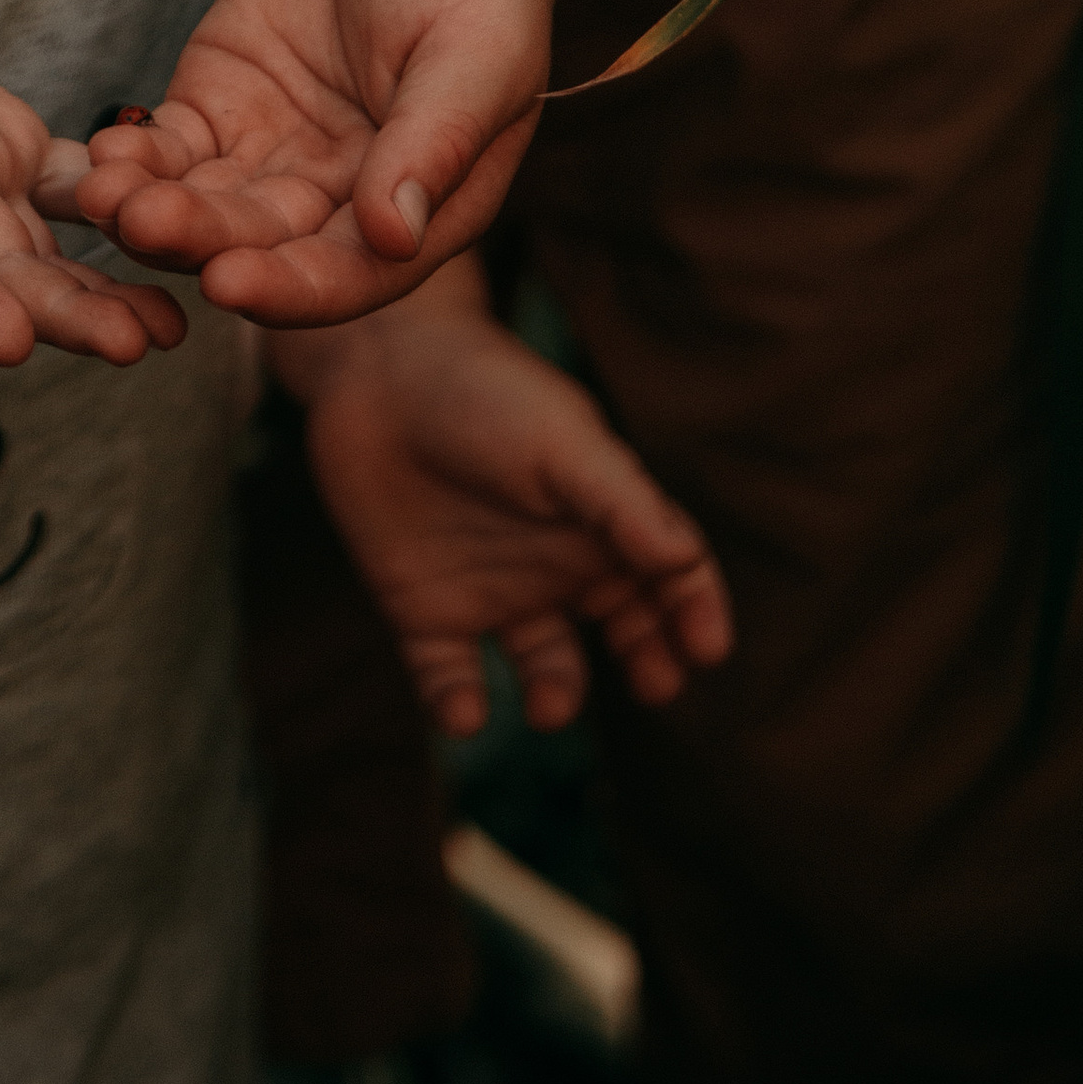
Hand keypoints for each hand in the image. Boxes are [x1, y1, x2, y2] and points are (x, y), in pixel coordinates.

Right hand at [0, 0, 186, 371]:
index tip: (12, 348)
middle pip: (0, 265)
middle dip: (61, 310)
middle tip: (129, 352)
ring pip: (48, 253)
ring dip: (105, 295)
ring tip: (172, 337)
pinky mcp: (15, 163)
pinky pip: (79, 203)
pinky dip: (127, 230)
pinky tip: (184, 283)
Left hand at [63, 0, 553, 322]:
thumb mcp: (476, 52)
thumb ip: (434, 141)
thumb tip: (394, 236)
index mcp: (415, 212)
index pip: (346, 274)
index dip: (288, 287)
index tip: (228, 282)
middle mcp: (337, 201)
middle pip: (259, 243)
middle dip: (199, 239)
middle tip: (141, 223)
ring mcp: (271, 154)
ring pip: (204, 204)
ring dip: (151, 209)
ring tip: (103, 194)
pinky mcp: (219, 104)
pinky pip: (170, 148)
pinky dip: (136, 157)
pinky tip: (103, 156)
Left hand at [281, 269, 732, 736]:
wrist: (376, 372)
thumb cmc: (484, 392)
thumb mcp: (563, 441)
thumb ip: (622, 501)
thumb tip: (682, 560)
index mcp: (600, 517)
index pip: (669, 576)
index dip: (695, 611)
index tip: (706, 648)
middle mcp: (555, 561)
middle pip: (624, 629)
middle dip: (648, 661)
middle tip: (657, 685)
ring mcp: (492, 590)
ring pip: (545, 666)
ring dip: (557, 694)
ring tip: (552, 708)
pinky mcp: (424, 610)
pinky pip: (449, 677)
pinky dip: (458, 705)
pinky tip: (467, 711)